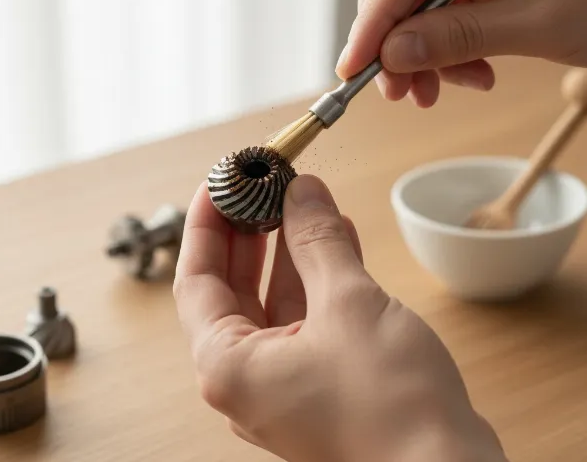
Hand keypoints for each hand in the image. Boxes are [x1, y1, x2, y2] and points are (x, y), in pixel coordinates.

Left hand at [174, 175, 506, 461]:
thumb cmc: (390, 402)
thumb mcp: (347, 302)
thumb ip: (316, 241)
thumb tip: (300, 191)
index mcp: (230, 365)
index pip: (196, 279)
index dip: (206, 226)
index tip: (220, 183)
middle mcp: (248, 377)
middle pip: (232, 288)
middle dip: (249, 232)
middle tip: (259, 188)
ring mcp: (285, 380)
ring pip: (274, 300)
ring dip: (289, 249)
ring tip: (302, 201)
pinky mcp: (320, 379)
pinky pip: (307, 315)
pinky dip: (317, 276)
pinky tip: (336, 237)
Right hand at [336, 0, 586, 107]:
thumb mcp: (541, 24)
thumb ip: (460, 37)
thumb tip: (392, 54)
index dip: (372, 19)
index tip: (355, 67)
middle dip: (390, 35)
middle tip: (393, 88)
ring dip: (415, 49)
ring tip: (431, 92)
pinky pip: (441, 7)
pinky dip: (443, 47)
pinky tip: (467, 75)